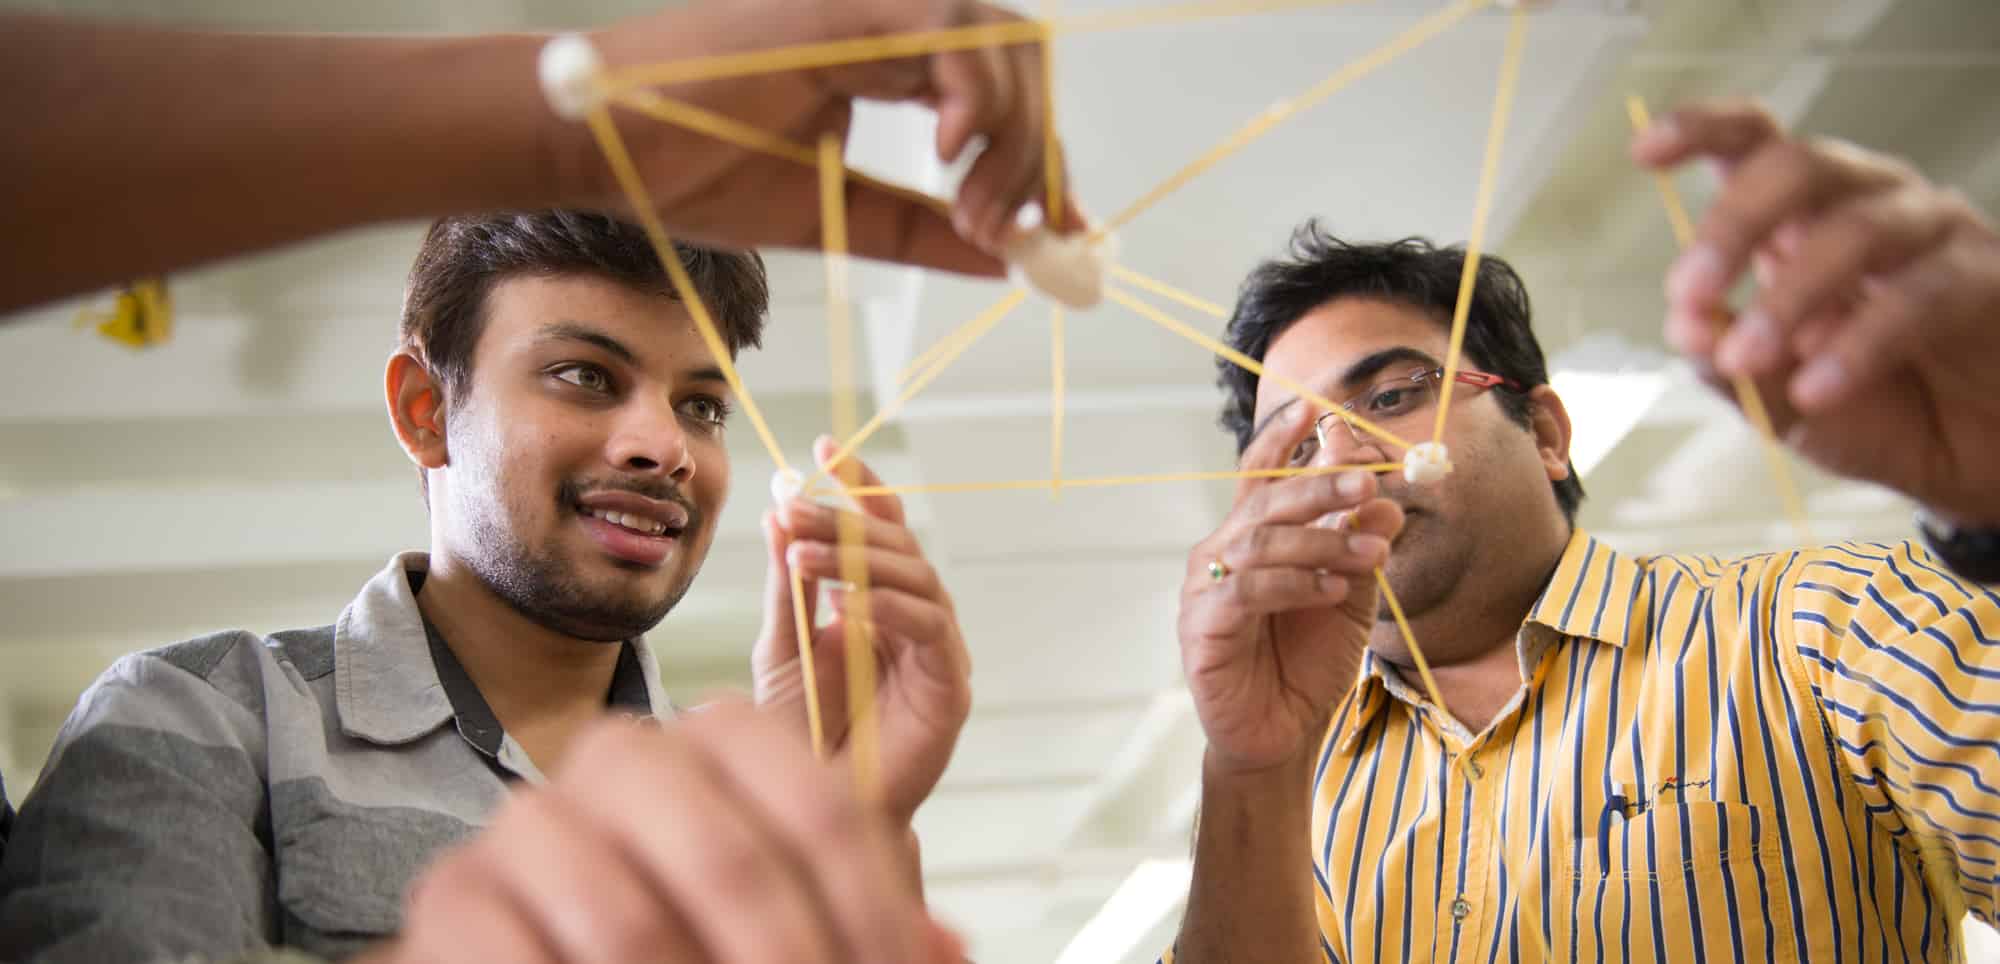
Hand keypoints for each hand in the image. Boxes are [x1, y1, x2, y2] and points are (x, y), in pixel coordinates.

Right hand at [366, 701, 964, 963]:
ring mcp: (531, 824)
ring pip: (628, 921)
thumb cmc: (690, 939)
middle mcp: (624, 760)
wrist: (551, 954)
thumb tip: (948, 951)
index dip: (873, 915)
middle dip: (791, 959)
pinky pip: (520, 957)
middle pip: (731, 857)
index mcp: (721, 746)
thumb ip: (864, 930)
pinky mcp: (454, 898)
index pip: (824, 810)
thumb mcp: (786, 926)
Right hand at [568, 0, 1083, 276]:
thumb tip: (1008, 262)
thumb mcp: (835, 218)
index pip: (998, 93)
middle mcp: (885, 28)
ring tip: (976, 210)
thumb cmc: (687, 169)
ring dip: (1012, 134)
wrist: (595, 146)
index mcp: (882, 66)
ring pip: (1000, 40)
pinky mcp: (841, 9)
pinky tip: (949, 152)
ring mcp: (865, 11)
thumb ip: (919, 232)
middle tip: (1016, 231)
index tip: (1062, 235)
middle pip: (1019, 61)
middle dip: (1040, 153)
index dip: (1043, 160)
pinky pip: (945, 28)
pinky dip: (970, 90)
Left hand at [754, 435, 972, 824]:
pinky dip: (890, 609)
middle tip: (796, 509)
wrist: (810, 809)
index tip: (826, 448)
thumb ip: (786, 585)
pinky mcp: (950, 689)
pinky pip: (930, 631)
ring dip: (860, 560)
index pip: (877, 529)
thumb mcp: (781, 646)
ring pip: (918, 579)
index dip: (860, 486)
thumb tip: (780, 510)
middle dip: (845, 520)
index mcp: (877, 601)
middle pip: (898, 546)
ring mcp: (936, 652)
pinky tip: (848, 606)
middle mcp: (914, 619)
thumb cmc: (799, 734)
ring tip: (806, 555)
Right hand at [1179, 403, 1403, 775]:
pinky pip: (1249, 589)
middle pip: (1266, 498)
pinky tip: (1334, 589)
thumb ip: (1360, 549)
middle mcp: (1223, 551)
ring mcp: (1208, 588)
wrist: (1281, 735)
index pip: (1261, 472)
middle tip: (1370, 481)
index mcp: (1253, 535)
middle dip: (1320, 483)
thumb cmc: (1307, 664)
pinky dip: (1296, 583)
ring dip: (1323, 540)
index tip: (1317, 407)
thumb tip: (1386, 502)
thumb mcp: (1349, 597)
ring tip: (1374, 555)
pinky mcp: (1204, 626)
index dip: (1283, 438)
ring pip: (1263, 541)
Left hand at [1633, 99, 1999, 526]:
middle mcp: (1868, 201)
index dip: (1703, 130)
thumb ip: (1724, 362)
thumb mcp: (1774, 395)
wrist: (1965, 454)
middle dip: (1732, 227)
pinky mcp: (1984, 277)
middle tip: (1688, 295)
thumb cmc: (1868, 407)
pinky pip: (1918, 297)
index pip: (1756, 141)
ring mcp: (1932, 231)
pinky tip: (1816, 390)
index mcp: (1803, 214)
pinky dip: (1856, 348)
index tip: (1644, 151)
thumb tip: (1683, 327)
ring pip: (1856, 231)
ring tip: (1746, 360)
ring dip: (1787, 297)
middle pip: (1798, 167)